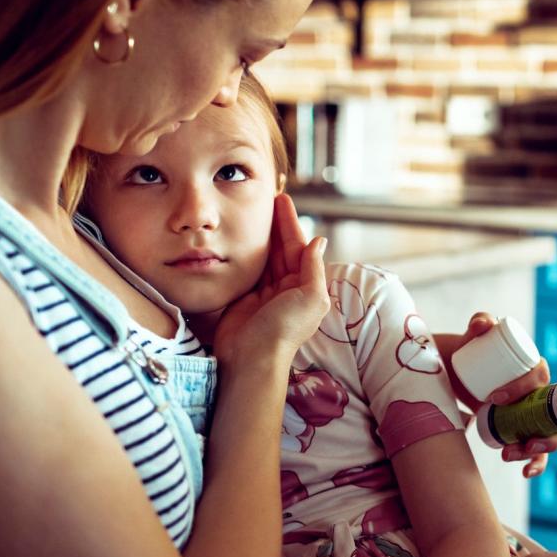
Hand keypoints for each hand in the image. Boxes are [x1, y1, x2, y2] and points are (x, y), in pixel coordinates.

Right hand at [212, 195, 328, 366]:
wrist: (252, 358)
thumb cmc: (285, 330)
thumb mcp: (311, 298)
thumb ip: (314, 269)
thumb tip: (318, 241)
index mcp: (305, 287)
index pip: (298, 247)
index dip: (290, 224)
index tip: (282, 200)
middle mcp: (286, 288)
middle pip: (280, 249)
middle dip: (275, 225)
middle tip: (265, 198)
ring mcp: (264, 293)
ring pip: (263, 257)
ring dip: (260, 235)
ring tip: (252, 211)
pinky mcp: (243, 297)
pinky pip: (246, 269)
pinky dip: (244, 253)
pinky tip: (239, 236)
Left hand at [440, 313, 556, 477]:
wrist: (458, 373)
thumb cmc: (472, 351)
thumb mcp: (474, 335)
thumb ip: (480, 322)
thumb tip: (484, 325)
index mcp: (535, 368)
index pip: (540, 377)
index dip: (523, 388)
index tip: (495, 398)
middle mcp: (540, 393)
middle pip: (552, 414)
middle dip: (542, 433)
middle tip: (516, 440)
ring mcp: (533, 413)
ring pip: (547, 434)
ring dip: (537, 450)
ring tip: (510, 455)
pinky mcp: (523, 429)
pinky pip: (538, 450)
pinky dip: (536, 463)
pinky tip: (525, 473)